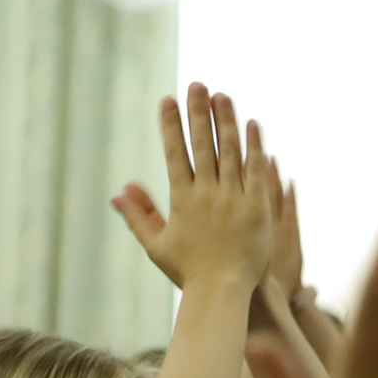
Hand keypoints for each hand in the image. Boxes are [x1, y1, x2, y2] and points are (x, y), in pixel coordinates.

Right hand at [111, 85, 276, 295]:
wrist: (224, 292)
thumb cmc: (189, 272)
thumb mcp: (157, 244)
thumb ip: (139, 216)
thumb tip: (119, 191)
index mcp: (182, 199)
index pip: (175, 153)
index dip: (171, 125)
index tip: (167, 100)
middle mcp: (208, 195)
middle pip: (203, 145)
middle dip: (198, 113)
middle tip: (196, 85)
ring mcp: (235, 200)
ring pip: (231, 153)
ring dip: (226, 121)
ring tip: (222, 96)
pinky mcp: (258, 208)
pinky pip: (257, 171)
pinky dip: (255, 147)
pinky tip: (253, 125)